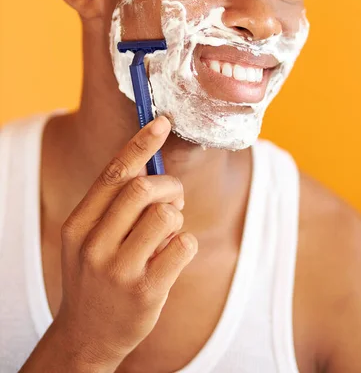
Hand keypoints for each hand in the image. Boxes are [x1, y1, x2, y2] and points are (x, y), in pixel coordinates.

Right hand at [54, 116, 197, 369]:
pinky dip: (186, 243)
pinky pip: (184, 245)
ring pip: (167, 215)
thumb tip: (150, 161)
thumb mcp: (89, 238)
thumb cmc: (96, 274)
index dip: (140, 144)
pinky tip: (171, 257)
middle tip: (173, 197)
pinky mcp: (146, 291)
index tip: (162, 122)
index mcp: (79, 224)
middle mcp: (94, 245)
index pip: (113, 174)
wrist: (88, 335)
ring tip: (167, 234)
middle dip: (169, 185)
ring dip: (176, 217)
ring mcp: (119, 270)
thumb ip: (113, 203)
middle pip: (143, 189)